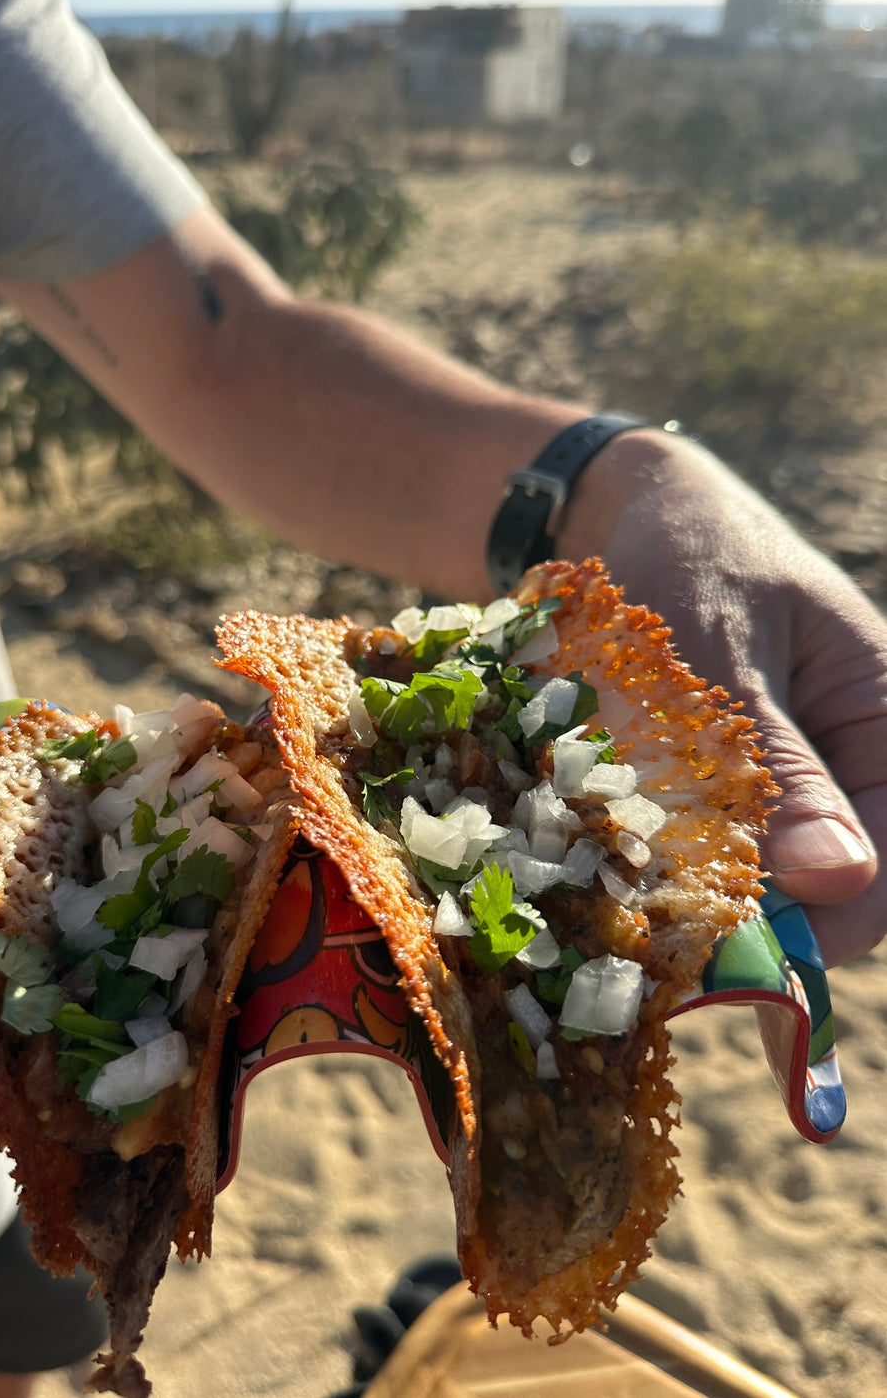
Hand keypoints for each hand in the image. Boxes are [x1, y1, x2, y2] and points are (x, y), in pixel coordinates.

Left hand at [558, 427, 884, 966]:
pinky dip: (668, 867)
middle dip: (762, 920)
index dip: (833, 923)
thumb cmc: (684, 557)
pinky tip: (610, 864)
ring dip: (707, 898)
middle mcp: (850, 756)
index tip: (745, 955)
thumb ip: (777, 762)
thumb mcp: (724, 650)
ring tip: (626, 898)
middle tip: (665, 942)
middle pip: (834, 882)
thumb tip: (840, 880)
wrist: (617, 514)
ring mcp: (787, 774)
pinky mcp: (722, 785)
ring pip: (767, 874)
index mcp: (885, 714)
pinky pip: (713, 848)